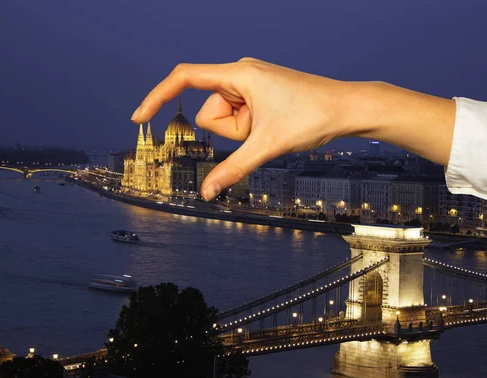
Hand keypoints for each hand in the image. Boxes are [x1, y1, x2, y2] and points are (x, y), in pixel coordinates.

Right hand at [130, 58, 368, 200]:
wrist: (347, 109)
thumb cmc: (312, 116)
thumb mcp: (266, 146)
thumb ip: (232, 169)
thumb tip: (207, 193)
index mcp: (238, 74)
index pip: (184, 79)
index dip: (157, 97)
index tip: (139, 118)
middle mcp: (240, 74)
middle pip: (210, 112)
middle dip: (231, 130)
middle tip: (262, 129)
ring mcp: (250, 85)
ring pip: (226, 119)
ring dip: (244, 132)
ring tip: (272, 127)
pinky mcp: (258, 95)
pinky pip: (241, 118)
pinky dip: (251, 129)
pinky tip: (274, 126)